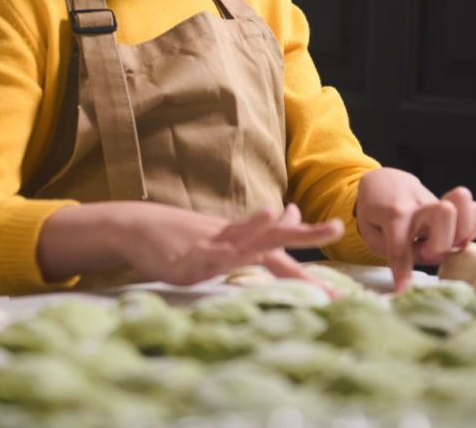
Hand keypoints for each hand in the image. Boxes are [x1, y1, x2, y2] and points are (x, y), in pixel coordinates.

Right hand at [118, 202, 344, 286]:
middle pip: (273, 237)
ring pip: (240, 239)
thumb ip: (249, 242)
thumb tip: (281, 225)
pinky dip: (219, 251)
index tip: (339, 230)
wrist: (136, 227)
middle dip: (305, 234)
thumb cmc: (179, 236)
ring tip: (276, 215)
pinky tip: (226, 250)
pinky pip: (206, 256)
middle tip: (337, 227)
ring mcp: (208, 248)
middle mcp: (229, 241)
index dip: (306, 237)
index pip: (278, 243)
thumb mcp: (217, 241)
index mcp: (238, 240)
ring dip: (259, 228)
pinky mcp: (186, 260)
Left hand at [354, 168, 475, 290]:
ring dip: (462, 233)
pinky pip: (471, 219)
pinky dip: (472, 229)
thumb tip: (431, 257)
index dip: (402, 271)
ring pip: (463, 214)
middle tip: (429, 250)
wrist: (385, 180)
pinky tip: (462, 237)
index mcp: (393, 216)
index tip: (403, 290)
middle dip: (441, 241)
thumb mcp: (371, 231)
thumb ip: (394, 249)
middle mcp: (419, 208)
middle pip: (442, 217)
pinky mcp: (451, 207)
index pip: (400, 248)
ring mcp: (438, 205)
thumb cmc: (376, 211)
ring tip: (453, 243)